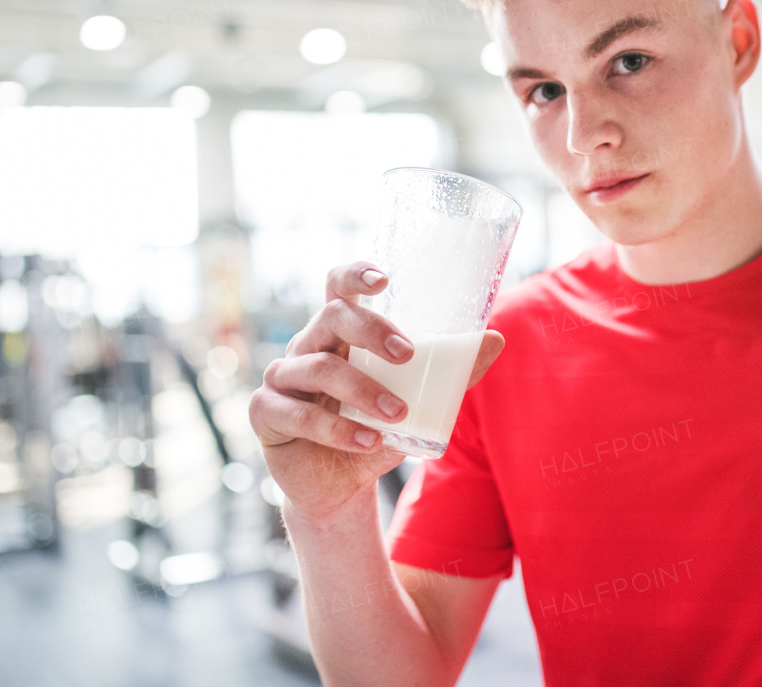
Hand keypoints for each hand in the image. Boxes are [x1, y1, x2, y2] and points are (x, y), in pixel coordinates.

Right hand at [249, 261, 504, 522]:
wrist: (339, 486)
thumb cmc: (374, 430)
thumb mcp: (416, 402)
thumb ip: (451, 374)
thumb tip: (495, 340)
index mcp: (339, 334)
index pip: (338, 288)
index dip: (355, 275)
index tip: (384, 280)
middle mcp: (307, 347)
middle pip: (331, 316)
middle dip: (372, 330)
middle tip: (408, 355)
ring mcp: (281, 378)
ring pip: (317, 367)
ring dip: (362, 390)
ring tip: (398, 414)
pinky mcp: (266, 414)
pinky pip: (297, 414)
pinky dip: (337, 429)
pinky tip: (368, 442)